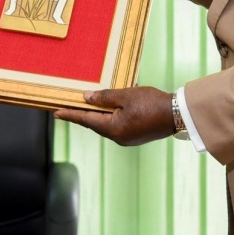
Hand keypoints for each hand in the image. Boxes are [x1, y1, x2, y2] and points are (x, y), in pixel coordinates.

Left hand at [54, 86, 174, 145]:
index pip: (86, 120)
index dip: (70, 115)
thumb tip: (87, 98)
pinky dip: (111, 116)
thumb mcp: (126, 95)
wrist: (177, 114)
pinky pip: (117, 125)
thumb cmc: (151, 103)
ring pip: (107, 124)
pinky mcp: (136, 136)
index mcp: (113, 129)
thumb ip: (105, 97)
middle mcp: (118, 137)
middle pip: (95, 124)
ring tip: (89, 104)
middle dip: (83, 114)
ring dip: (98, 114)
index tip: (56, 113)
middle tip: (69, 106)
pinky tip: (111, 107)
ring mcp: (128, 139)